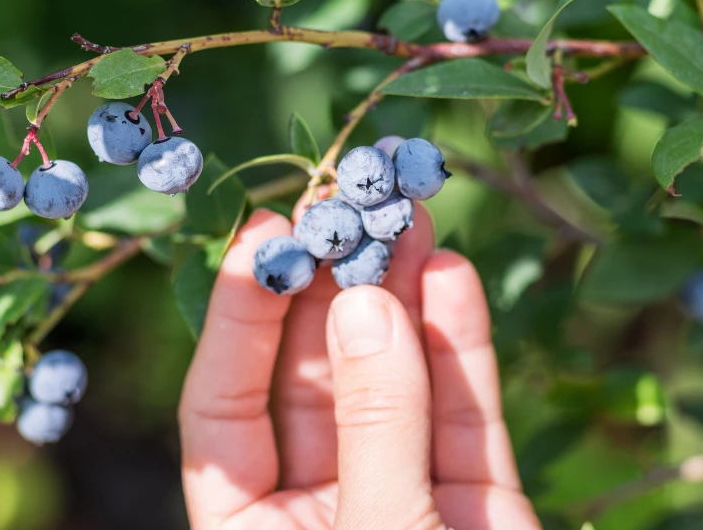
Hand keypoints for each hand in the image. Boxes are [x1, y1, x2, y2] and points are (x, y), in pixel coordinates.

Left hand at [178, 204, 539, 529]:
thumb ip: (375, 425)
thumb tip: (364, 305)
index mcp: (254, 529)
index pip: (225, 405)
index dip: (239, 316)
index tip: (269, 234)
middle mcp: (320, 505)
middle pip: (316, 377)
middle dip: (334, 287)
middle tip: (350, 204)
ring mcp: (403, 496)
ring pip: (396, 381)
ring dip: (403, 296)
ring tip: (409, 216)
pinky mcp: (477, 498)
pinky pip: (463, 411)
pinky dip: (461, 346)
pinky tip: (451, 277)